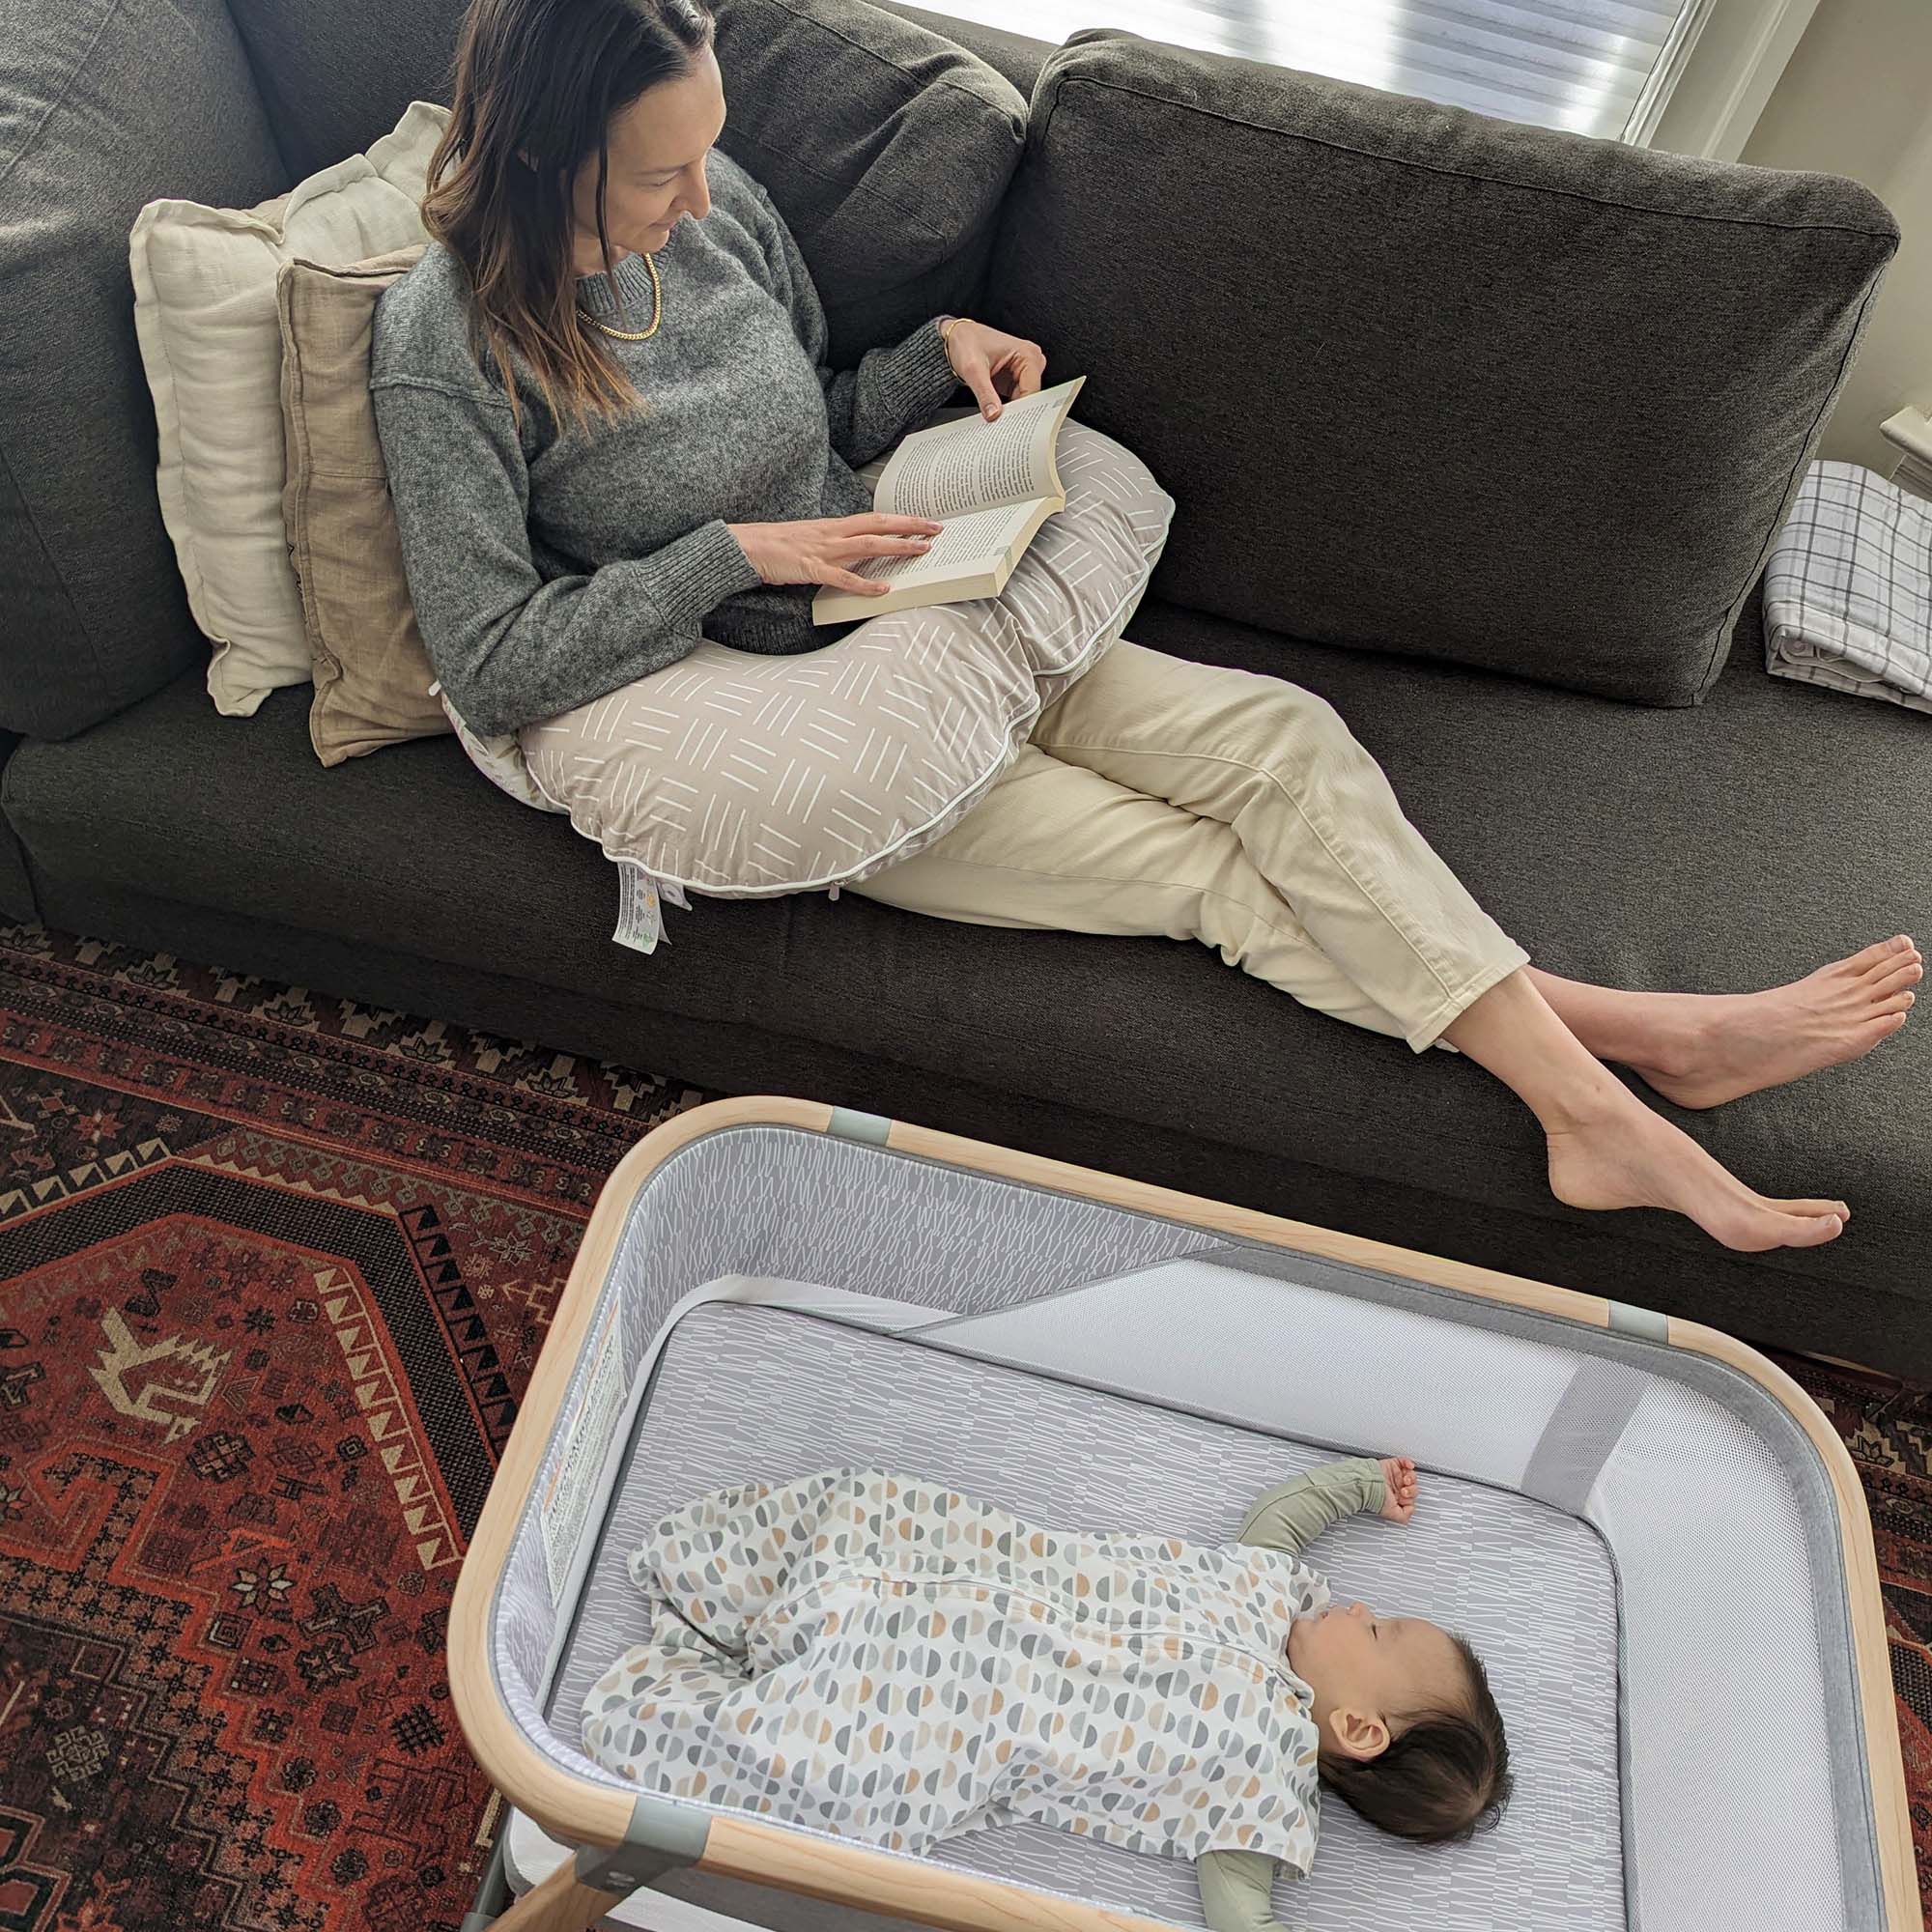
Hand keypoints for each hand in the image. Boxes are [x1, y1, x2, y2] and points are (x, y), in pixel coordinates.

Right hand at [725, 513, 944, 597]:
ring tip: (922, 552)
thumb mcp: (810, 540)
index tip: (925, 522)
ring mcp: (823, 549)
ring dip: (897, 548)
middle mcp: (832, 533)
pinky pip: (843, 577)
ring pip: (868, 545)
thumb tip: (857, 553)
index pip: (874, 519)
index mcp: (833, 526)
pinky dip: (865, 583)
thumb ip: (835, 545)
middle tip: (937, 529)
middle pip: (878, 524)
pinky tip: (884, 588)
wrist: (745, 546)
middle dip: (910, 527)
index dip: (901, 520)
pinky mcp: (811, 568)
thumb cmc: (776, 546)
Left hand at [942, 317, 1046, 421]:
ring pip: (1023, 400)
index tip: (1010, 425)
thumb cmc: (966, 342)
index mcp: (1028, 354)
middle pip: (1030, 397)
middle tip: (1000, 425)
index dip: (1022, 410)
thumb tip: (993, 415)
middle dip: (1016, 412)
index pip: (1032, 391)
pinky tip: (996, 415)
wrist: (956, 337)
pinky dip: (1006, 409)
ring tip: (997, 420)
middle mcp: (1030, 362)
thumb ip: (984, 393)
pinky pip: (1016, 399)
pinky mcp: (1015, 380)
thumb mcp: (973, 369)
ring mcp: (1024, 372)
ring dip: (1011, 412)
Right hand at [1378, 1456, 1417, 1523]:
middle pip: (1413, 1487)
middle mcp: (1396, 1487)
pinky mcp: (1392, 1465)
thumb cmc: (1375, 1496)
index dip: (1411, 1498)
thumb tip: (1411, 1510)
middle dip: (1411, 1489)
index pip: (1411, 1498)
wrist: (1368, 1482)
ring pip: (1411, 1475)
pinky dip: (1408, 1463)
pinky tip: (1408, 1467)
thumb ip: (1404, 1516)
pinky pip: (1405, 1462)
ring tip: (1406, 1479)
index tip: (1404, 1497)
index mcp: (1396, 1498)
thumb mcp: (1391, 1513)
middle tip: (1404, 1489)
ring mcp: (1395, 1476)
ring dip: (1411, 1477)